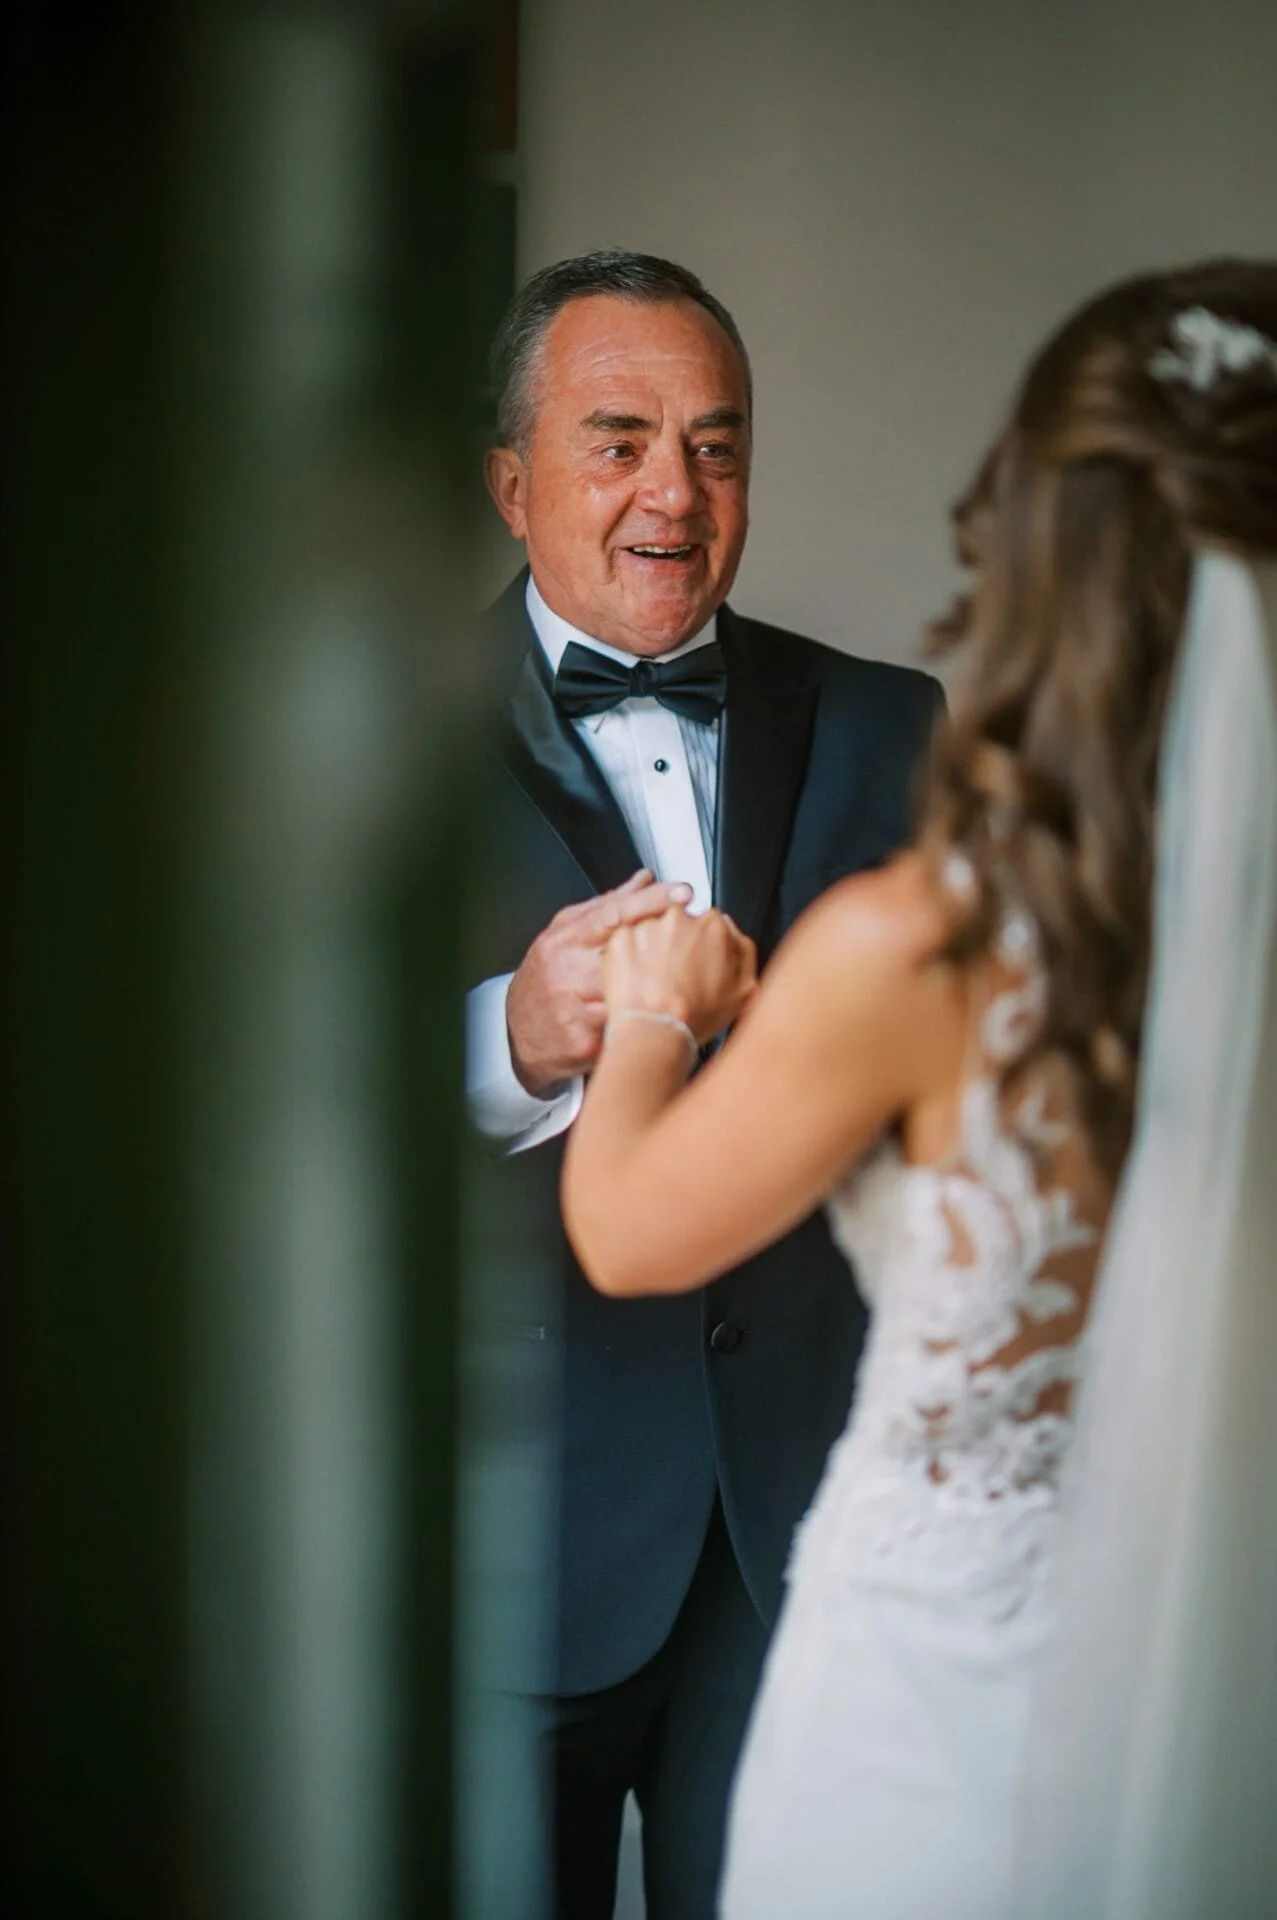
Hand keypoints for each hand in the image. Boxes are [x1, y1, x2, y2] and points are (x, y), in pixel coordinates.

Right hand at [508, 871, 694, 1094]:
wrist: (518, 1033)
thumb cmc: (546, 980)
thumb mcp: (567, 934)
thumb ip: (607, 907)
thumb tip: (644, 880)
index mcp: (566, 939)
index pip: (614, 912)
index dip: (652, 901)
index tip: (683, 894)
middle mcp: (568, 970)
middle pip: (628, 952)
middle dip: (666, 948)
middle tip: (699, 940)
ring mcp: (574, 1008)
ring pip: (631, 993)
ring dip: (660, 987)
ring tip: (683, 982)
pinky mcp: (583, 1042)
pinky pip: (626, 1028)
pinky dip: (645, 1021)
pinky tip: (659, 1017)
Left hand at [604, 907, 757, 1046]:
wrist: (655, 1031)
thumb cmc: (696, 1015)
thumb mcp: (745, 990)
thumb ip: (743, 952)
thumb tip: (734, 934)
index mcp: (714, 927)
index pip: (710, 924)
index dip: (704, 947)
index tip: (698, 963)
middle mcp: (681, 918)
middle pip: (681, 924)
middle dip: (679, 944)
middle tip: (677, 976)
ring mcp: (649, 925)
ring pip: (653, 931)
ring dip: (654, 949)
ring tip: (656, 981)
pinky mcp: (621, 937)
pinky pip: (628, 941)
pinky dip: (631, 956)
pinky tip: (639, 979)